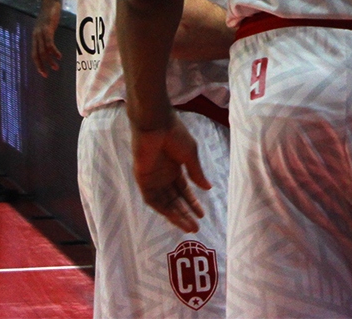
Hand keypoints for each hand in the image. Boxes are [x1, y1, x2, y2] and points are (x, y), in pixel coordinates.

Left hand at [31, 0, 63, 76]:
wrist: (50, 0)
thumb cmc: (50, 12)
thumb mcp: (46, 25)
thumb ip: (47, 34)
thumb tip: (50, 43)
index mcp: (35, 36)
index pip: (34, 54)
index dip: (38, 64)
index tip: (43, 72)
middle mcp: (36, 36)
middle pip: (36, 55)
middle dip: (41, 66)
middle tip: (46, 75)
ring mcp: (41, 33)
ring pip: (43, 51)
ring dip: (49, 61)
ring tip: (56, 67)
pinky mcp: (47, 29)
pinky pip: (49, 43)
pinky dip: (54, 51)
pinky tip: (59, 56)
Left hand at [131, 115, 210, 233]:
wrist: (156, 124)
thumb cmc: (175, 134)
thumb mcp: (190, 155)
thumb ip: (196, 173)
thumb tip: (208, 188)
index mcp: (175, 167)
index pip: (184, 190)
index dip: (193, 203)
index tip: (202, 214)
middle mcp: (163, 175)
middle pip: (175, 200)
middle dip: (185, 214)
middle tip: (195, 228)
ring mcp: (153, 179)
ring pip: (164, 203)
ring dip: (175, 215)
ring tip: (187, 226)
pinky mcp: (143, 180)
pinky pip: (152, 199)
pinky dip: (162, 209)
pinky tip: (173, 216)